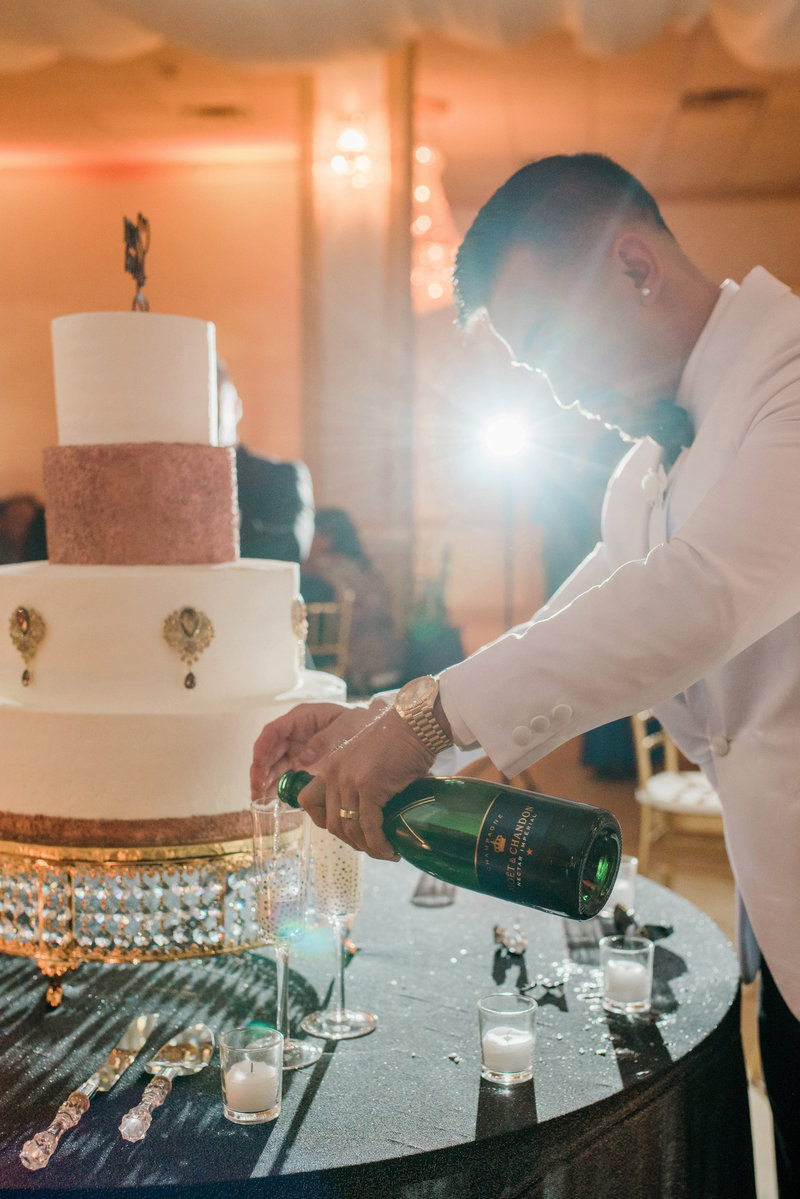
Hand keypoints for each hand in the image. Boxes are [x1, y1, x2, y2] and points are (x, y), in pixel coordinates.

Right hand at [250, 702, 374, 799]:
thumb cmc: (360, 723)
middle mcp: (294, 733)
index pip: (274, 730)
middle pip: (269, 750)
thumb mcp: (346, 727)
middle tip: (257, 790)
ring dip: (264, 782)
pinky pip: (283, 775)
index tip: (258, 765)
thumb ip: (325, 741)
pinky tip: (271, 801)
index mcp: (302, 718)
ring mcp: (296, 748)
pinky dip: (276, 787)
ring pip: (272, 765)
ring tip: (260, 801)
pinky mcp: (300, 764)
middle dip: (260, 770)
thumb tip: (302, 759)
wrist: (374, 732)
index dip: (262, 747)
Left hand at [296, 707, 435, 859]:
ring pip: (349, 828)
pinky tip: (390, 849)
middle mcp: (333, 774)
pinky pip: (369, 826)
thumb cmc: (398, 741)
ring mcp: (349, 780)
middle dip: (351, 841)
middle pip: (329, 823)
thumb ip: (359, 782)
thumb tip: (371, 814)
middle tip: (372, 846)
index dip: (323, 822)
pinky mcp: (369, 785)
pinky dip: (379, 843)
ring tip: (384, 851)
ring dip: (367, 847)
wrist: (415, 724)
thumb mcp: (366, 760)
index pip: (307, 802)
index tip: (346, 831)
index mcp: (330, 767)